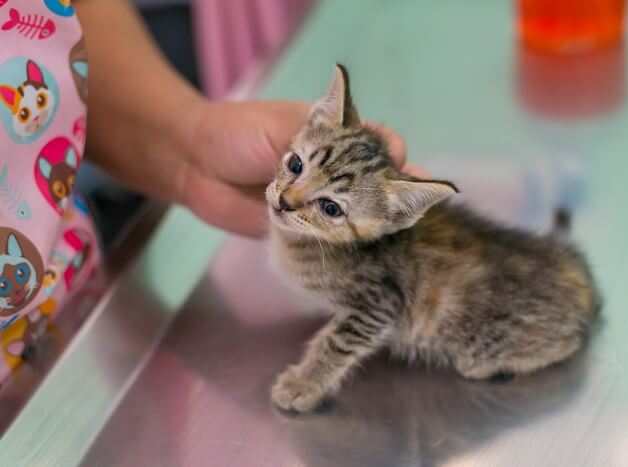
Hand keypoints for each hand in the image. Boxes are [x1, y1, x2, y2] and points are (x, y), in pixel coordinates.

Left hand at [180, 100, 421, 236]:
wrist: (190, 164)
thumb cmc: (237, 134)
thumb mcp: (284, 126)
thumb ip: (330, 137)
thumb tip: (382, 143)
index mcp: (332, 137)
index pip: (375, 146)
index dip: (394, 156)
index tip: (402, 165)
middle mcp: (330, 170)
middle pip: (373, 184)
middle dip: (394, 195)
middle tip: (410, 208)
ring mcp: (317, 200)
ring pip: (355, 213)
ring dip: (375, 223)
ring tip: (398, 232)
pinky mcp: (301, 227)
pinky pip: (328, 236)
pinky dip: (346, 243)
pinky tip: (367, 251)